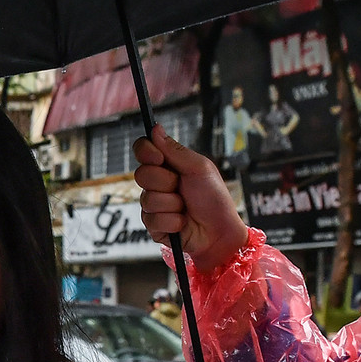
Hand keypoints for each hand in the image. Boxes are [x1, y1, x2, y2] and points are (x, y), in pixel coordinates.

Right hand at [133, 125, 250, 270]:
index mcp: (168, 165)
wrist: (220, 232)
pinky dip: (172, 221)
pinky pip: (152, 219)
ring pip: (147, 199)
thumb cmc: (214, 199)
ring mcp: (154, 205)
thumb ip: (175, 150)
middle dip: (165, 182)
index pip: (143, 150)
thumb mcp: (199, 168)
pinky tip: (182, 222)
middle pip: (140, 174)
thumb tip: (156, 128)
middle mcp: (158, 183)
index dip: (146, 152)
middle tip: (181, 187)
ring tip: (186, 208)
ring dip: (172, 204)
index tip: (159, 158)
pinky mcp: (153, 225)